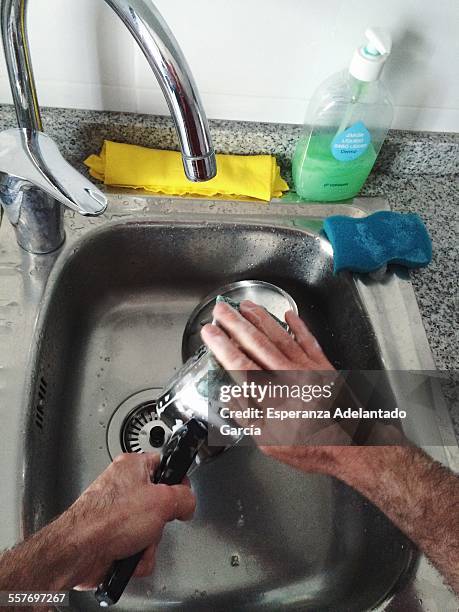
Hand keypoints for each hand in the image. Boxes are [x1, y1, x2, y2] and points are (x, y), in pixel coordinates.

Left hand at [61, 453, 195, 588]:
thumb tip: (187, 502)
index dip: (176, 480)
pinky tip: (129, 554)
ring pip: (150, 529)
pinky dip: (138, 556)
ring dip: (149, 543)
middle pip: (159, 503)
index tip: (181, 492)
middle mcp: (122, 487)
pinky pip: (138, 547)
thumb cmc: (108, 519)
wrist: (79, 551)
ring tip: (138, 542)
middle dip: (160, 521)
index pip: (164, 464)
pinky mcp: (113, 537)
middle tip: (154, 522)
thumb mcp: (162, 501)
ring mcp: (117, 514)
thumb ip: (184, 497)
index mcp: (132, 467)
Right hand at [201, 300, 349, 471]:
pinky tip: (289, 314)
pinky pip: (309, 340)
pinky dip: (299, 325)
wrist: (353, 448)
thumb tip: (231, 395)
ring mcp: (309, 369)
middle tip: (222, 310)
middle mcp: (290, 378)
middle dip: (236, 324)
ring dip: (261, 319)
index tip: (210, 333)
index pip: (241, 366)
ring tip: (247, 305)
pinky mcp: (325, 367)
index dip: (223, 347)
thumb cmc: (312, 448)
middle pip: (258, 344)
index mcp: (274, 398)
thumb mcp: (269, 443)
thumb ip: (248, 417)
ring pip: (281, 337)